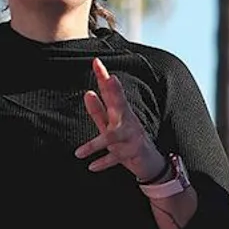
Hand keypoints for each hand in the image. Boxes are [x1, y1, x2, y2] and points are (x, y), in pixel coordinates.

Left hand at [75, 58, 164, 180]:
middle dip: (114, 92)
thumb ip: (98, 110)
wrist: (150, 161)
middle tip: (110, 79)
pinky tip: (91, 166)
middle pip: (119, 104)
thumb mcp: (110, 124)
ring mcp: (130, 137)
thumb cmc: (127, 139)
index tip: (96, 62)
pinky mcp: (132, 153)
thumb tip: (88, 93)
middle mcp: (126, 121)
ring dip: (96, 144)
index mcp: (121, 112)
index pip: (110, 92)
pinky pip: (116, 158)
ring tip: (78, 153)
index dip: (103, 77)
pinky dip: (104, 162)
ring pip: (113, 137)